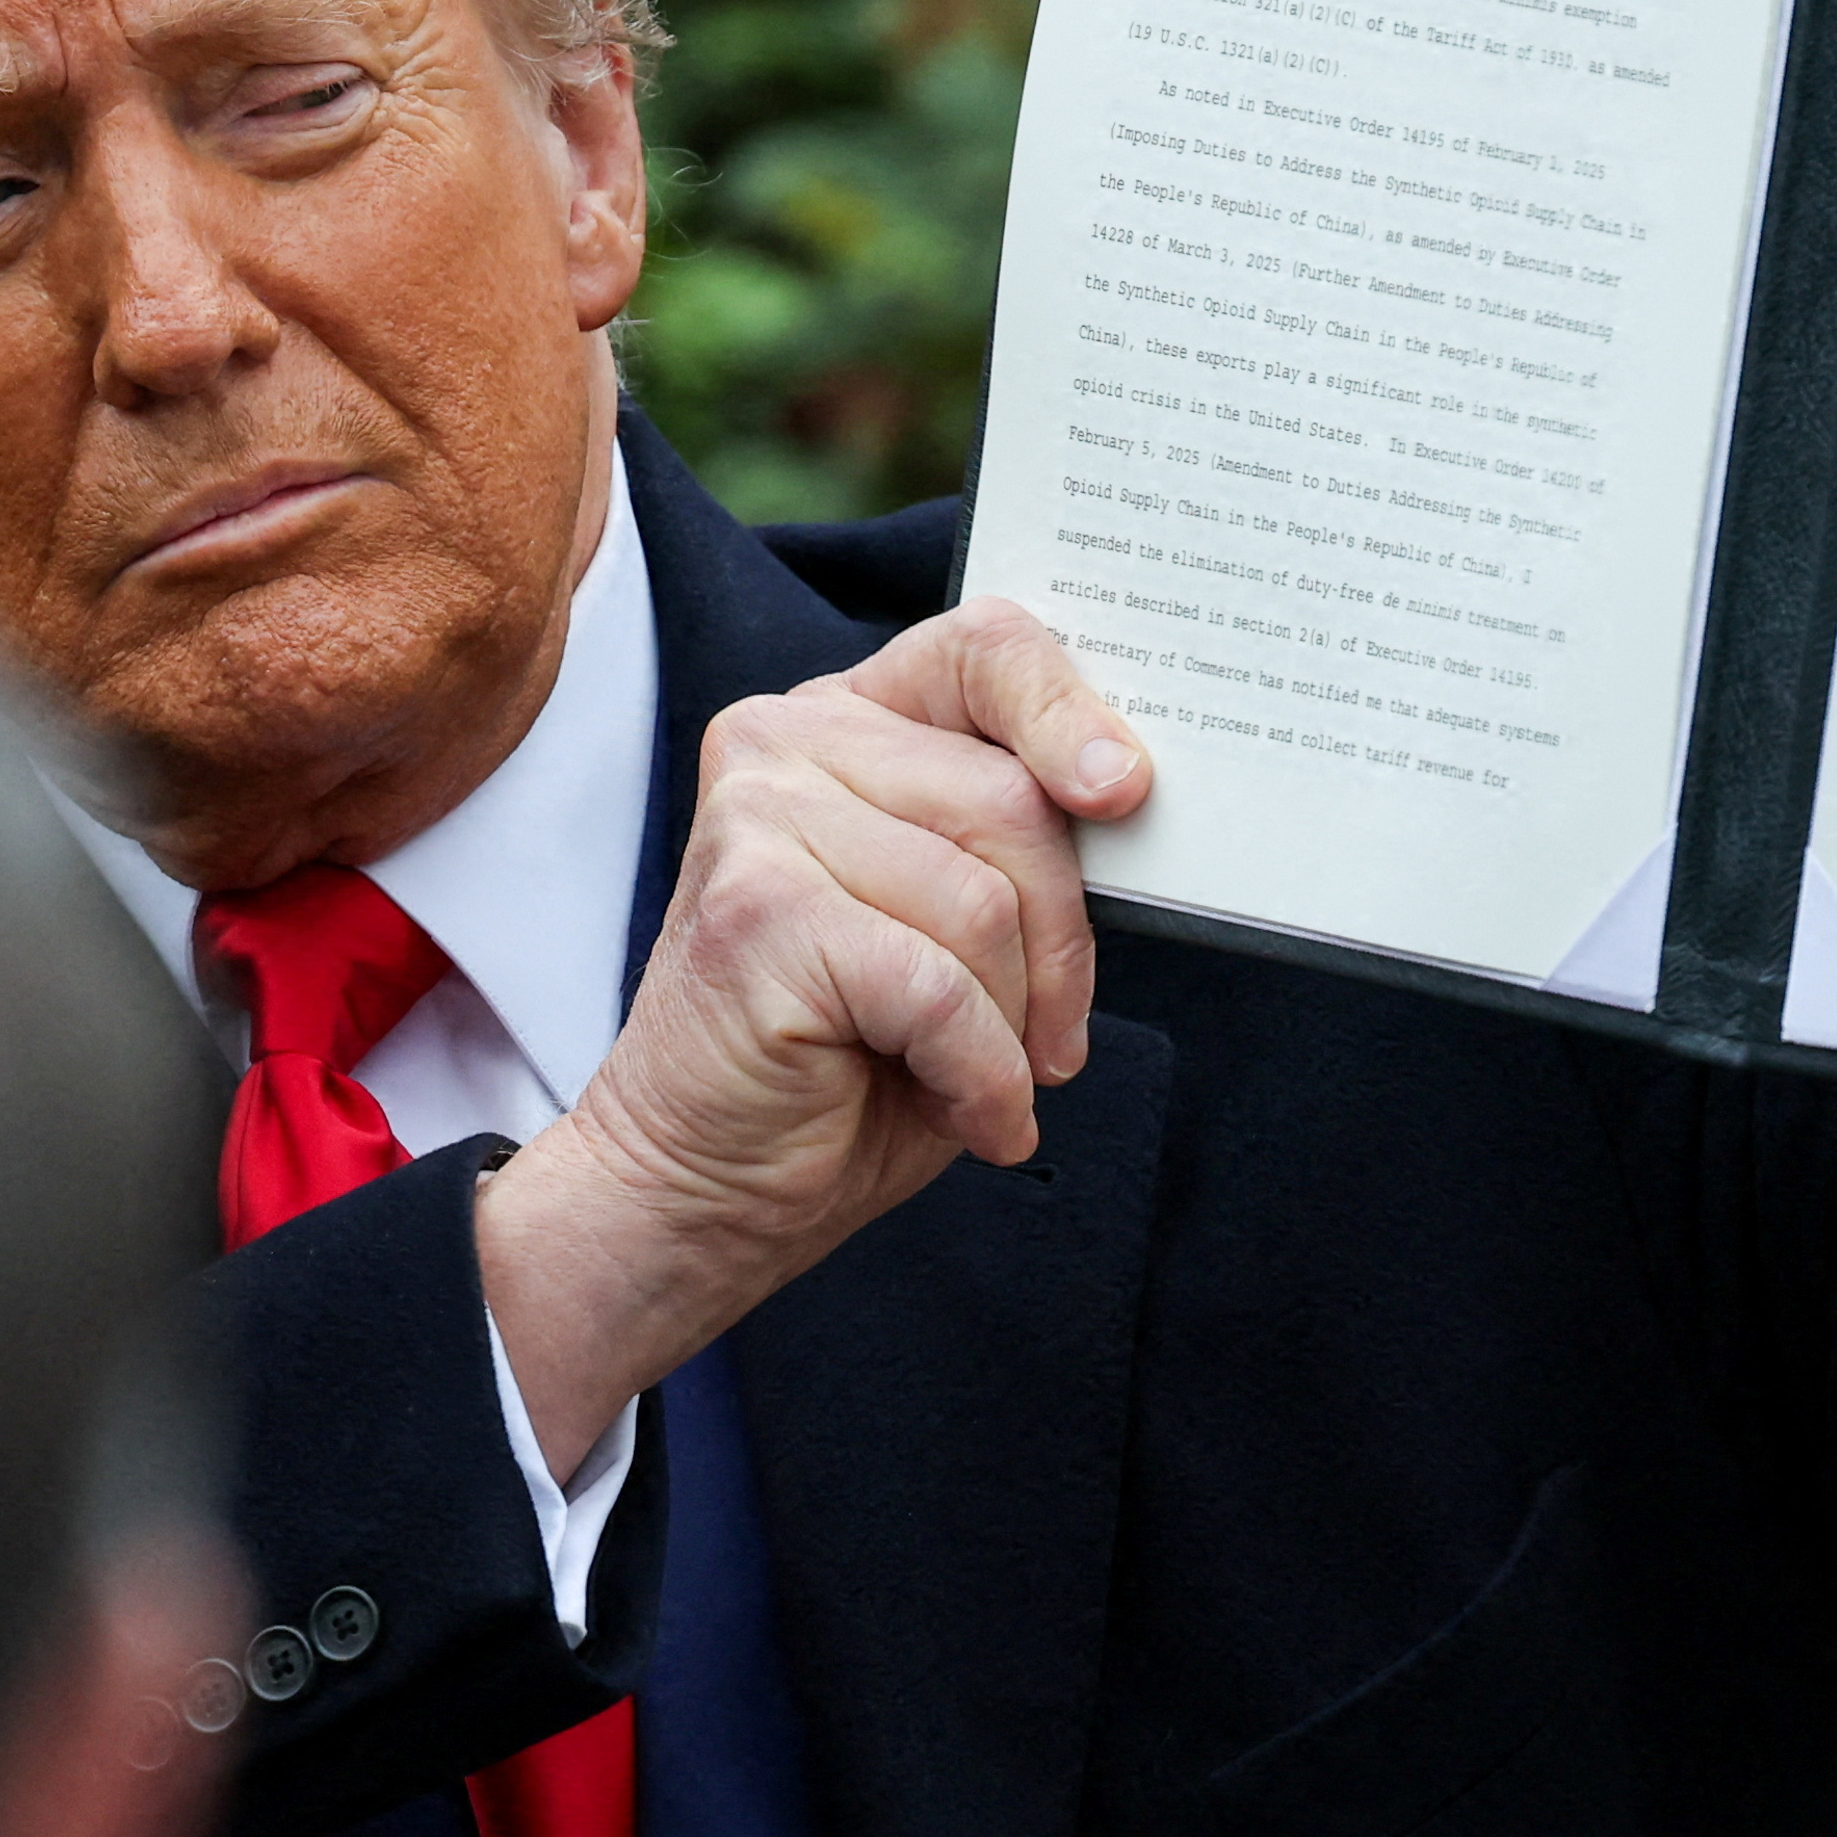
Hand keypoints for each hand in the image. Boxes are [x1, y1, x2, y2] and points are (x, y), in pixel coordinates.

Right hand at [473, 601, 1150, 1459]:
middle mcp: (788, 740)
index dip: (1071, 709)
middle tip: (1048, 1040)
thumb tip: (1131, 795)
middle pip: (1011, 797)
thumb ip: (1021, 845)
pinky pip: (937, 985)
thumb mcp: (963, 928)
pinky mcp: (754, 908)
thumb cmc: (846, 1063)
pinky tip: (964, 1112)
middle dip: (1061, 943)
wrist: (705, 1189)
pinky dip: (976, 1072)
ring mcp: (758, 814)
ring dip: (1009, 1024)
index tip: (1126, 791)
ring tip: (972, 1078)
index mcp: (850, 723)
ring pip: (982, 899)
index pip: (986, 646)